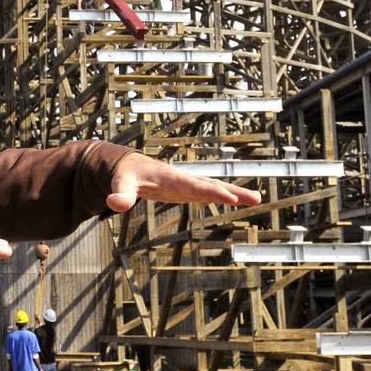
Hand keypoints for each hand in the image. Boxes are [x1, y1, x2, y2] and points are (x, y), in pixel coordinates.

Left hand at [107, 152, 260, 212]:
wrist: (128, 166)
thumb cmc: (125, 175)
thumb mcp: (120, 185)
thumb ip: (119, 195)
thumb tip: (113, 204)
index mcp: (170, 178)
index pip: (193, 185)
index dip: (210, 191)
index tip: (229, 196)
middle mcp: (182, 179)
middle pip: (210, 184)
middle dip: (231, 191)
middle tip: (254, 198)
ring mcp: (186, 184)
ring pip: (214, 186)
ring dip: (235, 193)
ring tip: (257, 198)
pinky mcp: (187, 189)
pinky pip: (209, 191)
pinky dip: (226, 195)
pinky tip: (240, 201)